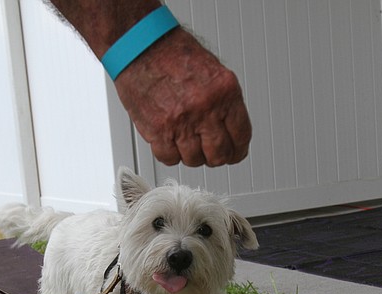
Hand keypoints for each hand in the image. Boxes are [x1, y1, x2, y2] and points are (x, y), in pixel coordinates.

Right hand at [113, 29, 251, 167]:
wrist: (140, 46)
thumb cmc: (172, 54)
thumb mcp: (212, 71)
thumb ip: (224, 101)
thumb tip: (230, 128)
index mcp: (224, 92)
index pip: (241, 135)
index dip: (238, 150)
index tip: (234, 153)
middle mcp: (205, 108)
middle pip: (219, 154)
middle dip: (216, 157)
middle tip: (210, 153)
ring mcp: (181, 121)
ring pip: (194, 160)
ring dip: (191, 155)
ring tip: (186, 142)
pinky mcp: (158, 130)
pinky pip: (169, 158)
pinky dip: (169, 154)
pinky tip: (169, 142)